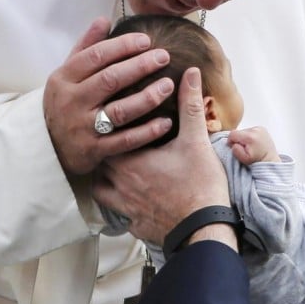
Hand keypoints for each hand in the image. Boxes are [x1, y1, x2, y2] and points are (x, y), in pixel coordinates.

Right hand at [43, 18, 174, 174]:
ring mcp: (82, 127)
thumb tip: (104, 19)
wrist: (46, 147)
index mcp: (64, 78)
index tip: (146, 40)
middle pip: (110, 79)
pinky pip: (125, 140)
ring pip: (120, 110)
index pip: (96, 55)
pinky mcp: (94, 150)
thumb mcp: (66, 74)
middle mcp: (72, 101)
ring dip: (147, 97)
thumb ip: (86, 47)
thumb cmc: (64, 102)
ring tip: (168, 85)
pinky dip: (147, 132)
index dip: (123, 46)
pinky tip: (166, 122)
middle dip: (140, 66)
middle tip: (164, 57)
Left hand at [93, 68, 230, 244]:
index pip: (105, 136)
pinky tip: (128, 196)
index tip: (112, 114)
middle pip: (99, 161)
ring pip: (100, 189)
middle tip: (114, 136)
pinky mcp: (134, 225)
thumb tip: (190, 73)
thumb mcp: (196, 140)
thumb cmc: (200, 185)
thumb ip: (190, 104)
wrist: (204, 230)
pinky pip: (116, 212)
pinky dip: (118, 202)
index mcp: (130, 161)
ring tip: (117, 166)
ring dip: (106, 178)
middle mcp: (120, 184)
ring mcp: (125, 207)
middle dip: (105, 149)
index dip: (107, 125)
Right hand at [227, 126, 279, 163]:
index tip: (235, 147)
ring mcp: (260, 128)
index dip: (231, 141)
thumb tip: (233, 143)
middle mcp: (255, 130)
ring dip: (244, 138)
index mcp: (250, 137)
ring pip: (244, 131)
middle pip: (239, 132)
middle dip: (239, 140)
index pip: (233, 134)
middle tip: (244, 148)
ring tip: (250, 146)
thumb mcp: (244, 159)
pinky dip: (249, 136)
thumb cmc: (256, 161)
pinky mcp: (262, 128)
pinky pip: (250, 130)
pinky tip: (254, 143)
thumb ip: (236, 150)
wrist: (270, 160)